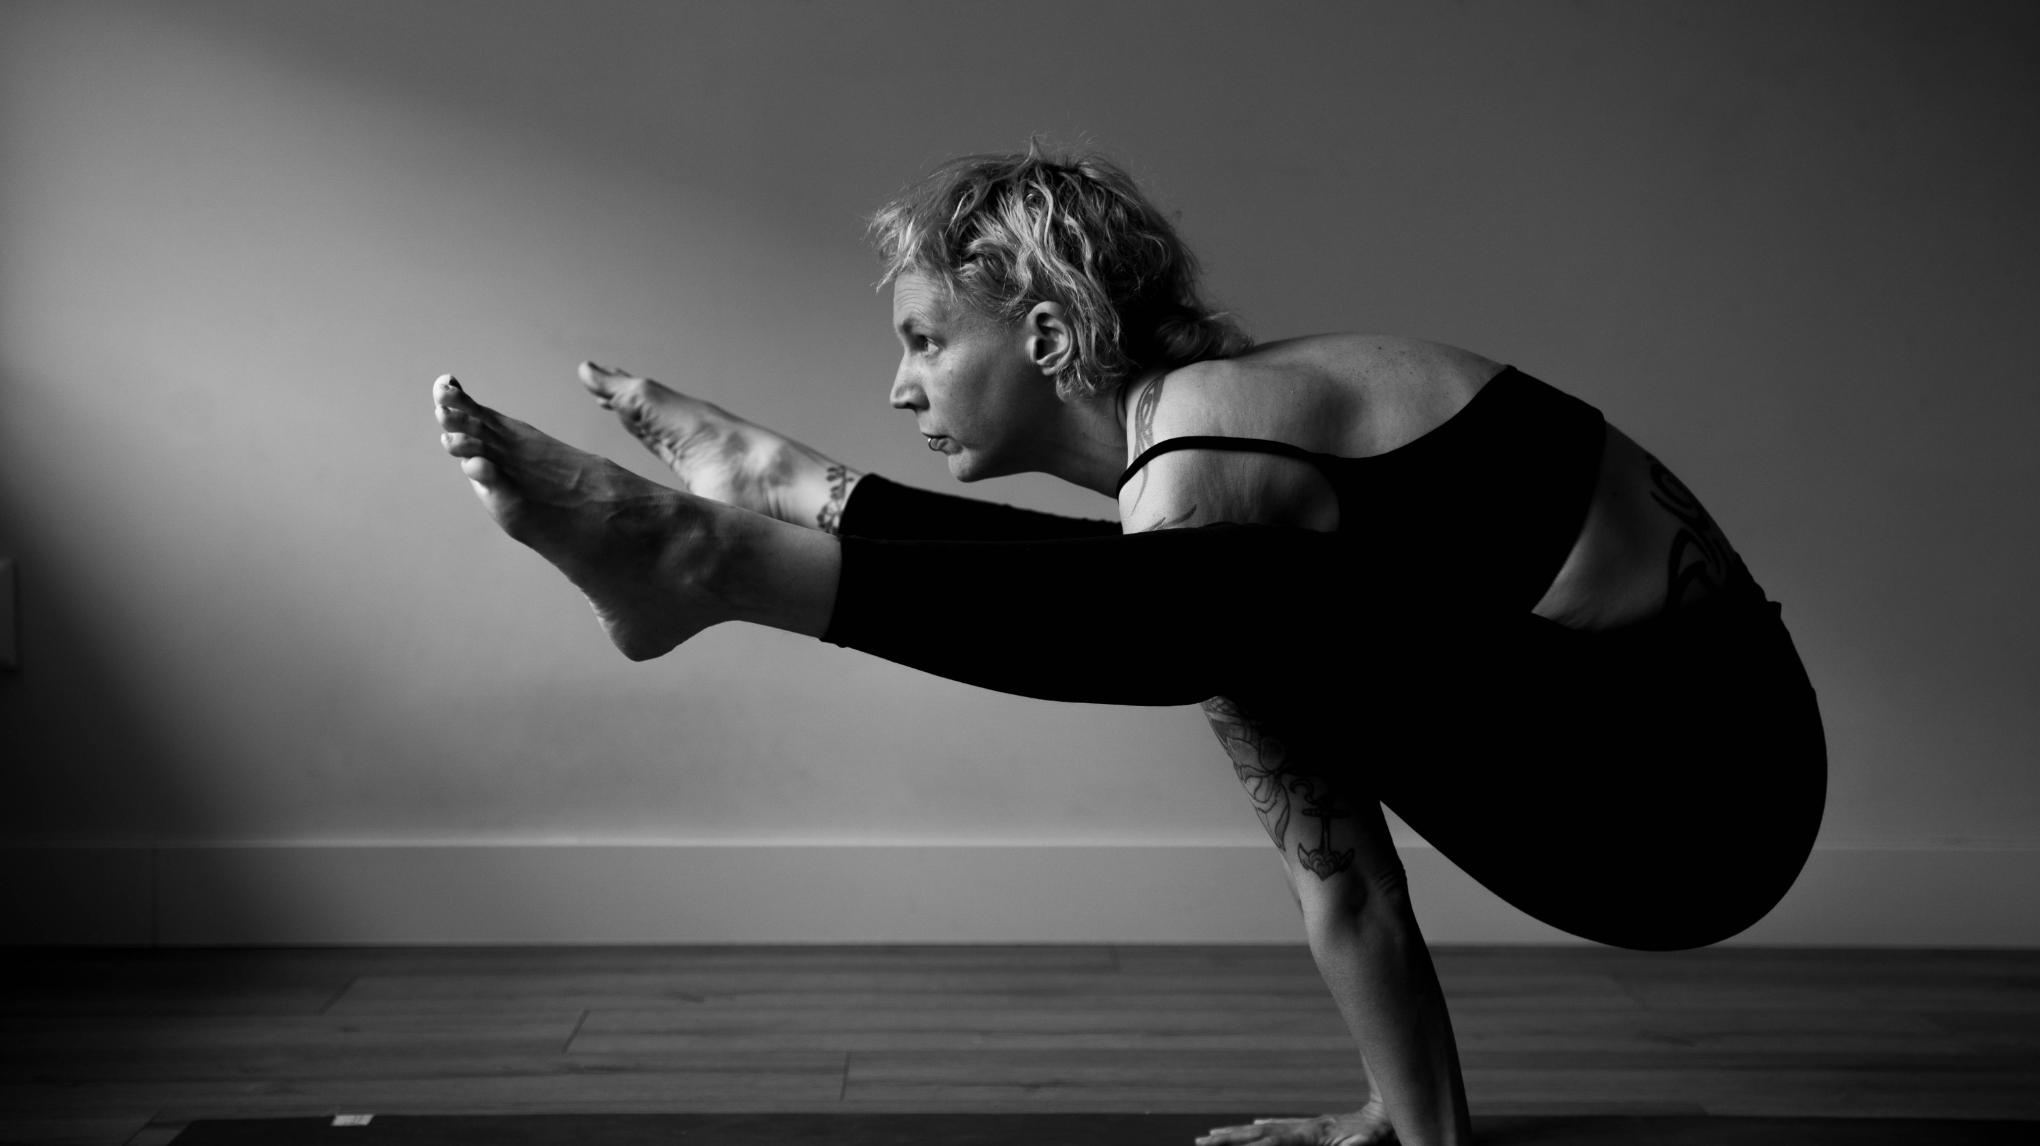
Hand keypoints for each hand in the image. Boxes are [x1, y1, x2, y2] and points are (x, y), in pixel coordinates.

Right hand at [1195, 1101, 1394, 1145]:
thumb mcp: (1370, 1142)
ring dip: (1237, 1135)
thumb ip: (1358, 1143)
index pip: (1272, 1140)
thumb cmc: (1381, 1135)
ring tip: (1213, 1136)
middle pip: (1258, 1134)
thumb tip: (1356, 1142)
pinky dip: (1261, 1132)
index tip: (1221, 1144)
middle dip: (1228, 1138)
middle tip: (1200, 1141)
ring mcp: (1307, 1128)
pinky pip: (1279, 1131)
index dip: (1247, 1144)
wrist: (1389, 1115)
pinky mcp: (1313, 1130)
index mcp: (1311, 1134)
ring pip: (1264, 1132)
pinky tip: (1252, 1129)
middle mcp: (1303, 1129)